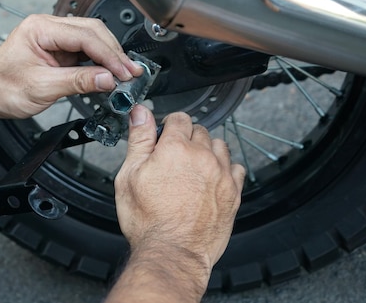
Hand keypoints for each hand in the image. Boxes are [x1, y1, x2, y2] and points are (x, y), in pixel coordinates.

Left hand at [0, 14, 141, 118]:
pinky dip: (100, 61)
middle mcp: (48, 27)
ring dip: (109, 56)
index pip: (84, 36)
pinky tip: (109, 72)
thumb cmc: (3, 88)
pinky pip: (85, 50)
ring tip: (124, 74)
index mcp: (40, 28)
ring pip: (92, 39)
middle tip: (131, 73)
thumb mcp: (42, 88)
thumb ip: (78, 81)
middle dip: (114, 53)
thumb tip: (108, 79)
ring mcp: (54, 37)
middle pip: (92, 31)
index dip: (108, 55)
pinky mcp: (58, 49)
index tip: (124, 72)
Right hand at [114, 106, 244, 293]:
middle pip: (200, 130)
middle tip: (174, 157)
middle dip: (187, 138)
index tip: (164, 137)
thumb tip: (140, 113)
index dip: (168, 126)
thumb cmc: (148, 221)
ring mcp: (221, 174)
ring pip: (219, 145)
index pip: (179, 118)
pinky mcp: (233, 192)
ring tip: (192, 168)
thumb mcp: (129, 176)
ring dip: (207, 150)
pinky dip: (224, 168)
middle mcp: (202, 156)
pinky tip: (211, 179)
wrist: (172, 253)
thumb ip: (139, 139)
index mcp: (175, 148)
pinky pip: (236, 167)